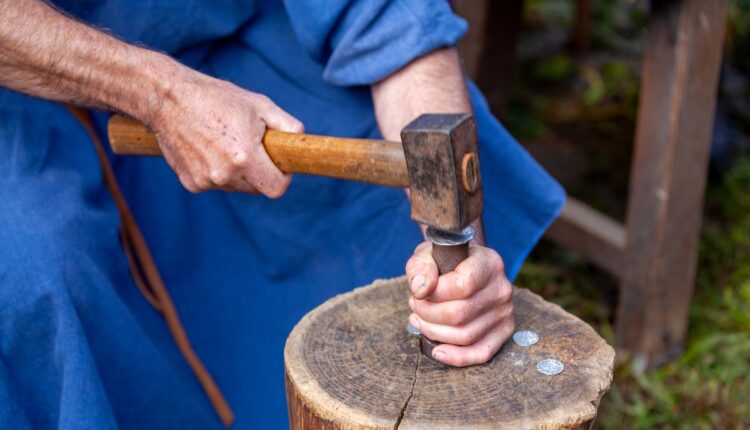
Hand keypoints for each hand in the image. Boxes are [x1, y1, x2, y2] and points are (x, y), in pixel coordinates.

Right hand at [147, 72, 302, 196]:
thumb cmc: (217, 98)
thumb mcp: (259, 105)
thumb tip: (301, 143)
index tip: (279, 164)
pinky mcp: (190, 183)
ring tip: (226, 143)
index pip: (276, 189)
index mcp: (245, 157)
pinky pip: (216, 184)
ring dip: (239, 172)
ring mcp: (205, 181)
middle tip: (251, 146)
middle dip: (261, 172)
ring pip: (237, 187)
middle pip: (257, 189)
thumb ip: (287, 126)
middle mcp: (224, 174)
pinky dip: (218, 171)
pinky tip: (208, 148)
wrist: (167, 98)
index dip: (282, 177)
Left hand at [405, 241, 513, 366]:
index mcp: (489, 263)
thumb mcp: (428, 254)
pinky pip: (482, 353)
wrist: (465, 266)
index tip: (418, 293)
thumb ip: (421, 267)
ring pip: (465, 335)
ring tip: (420, 320)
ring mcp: (505, 312)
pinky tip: (437, 351)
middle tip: (415, 306)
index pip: (462, 285)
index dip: (433, 294)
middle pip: (459, 314)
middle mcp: (502, 288)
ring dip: (434, 332)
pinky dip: (457, 357)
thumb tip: (420, 290)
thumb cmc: (445, 260)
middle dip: (427, 314)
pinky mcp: (504, 331)